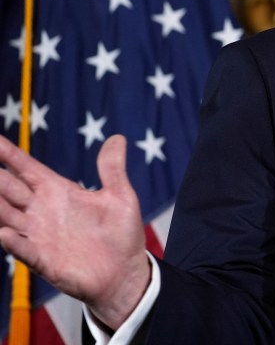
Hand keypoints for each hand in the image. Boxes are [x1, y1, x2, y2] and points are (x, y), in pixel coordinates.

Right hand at [0, 134, 149, 329]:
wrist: (125, 272)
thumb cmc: (121, 234)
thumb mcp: (120, 196)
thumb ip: (112, 169)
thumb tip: (117, 138)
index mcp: (58, 191)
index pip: (26, 168)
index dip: (8, 154)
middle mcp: (42, 211)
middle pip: (9, 188)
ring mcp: (39, 235)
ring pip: (7, 216)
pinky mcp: (43, 259)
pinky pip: (23, 249)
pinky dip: (12, 242)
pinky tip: (4, 233)